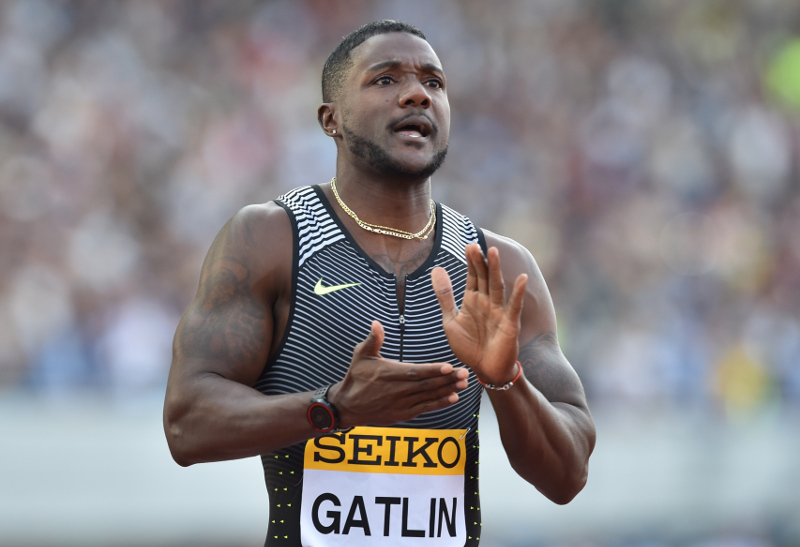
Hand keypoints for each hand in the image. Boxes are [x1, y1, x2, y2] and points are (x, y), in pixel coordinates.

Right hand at [328, 320, 468, 427]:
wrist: (348, 405)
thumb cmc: (356, 377)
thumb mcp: (361, 355)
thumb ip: (373, 340)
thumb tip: (376, 323)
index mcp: (389, 373)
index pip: (416, 372)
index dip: (433, 370)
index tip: (449, 366)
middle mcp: (397, 390)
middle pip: (427, 384)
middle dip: (448, 379)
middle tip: (464, 373)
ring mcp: (401, 404)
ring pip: (429, 396)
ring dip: (448, 390)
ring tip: (463, 384)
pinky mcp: (404, 414)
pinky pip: (425, 408)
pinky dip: (440, 404)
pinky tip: (453, 398)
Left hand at [431, 243, 526, 384]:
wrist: (484, 370)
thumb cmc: (468, 346)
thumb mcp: (450, 320)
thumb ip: (444, 295)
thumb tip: (437, 269)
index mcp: (473, 300)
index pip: (473, 276)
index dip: (471, 262)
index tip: (468, 245)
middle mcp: (487, 302)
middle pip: (484, 278)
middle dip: (479, 262)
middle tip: (474, 244)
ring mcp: (499, 312)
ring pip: (497, 287)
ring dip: (495, 270)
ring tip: (493, 252)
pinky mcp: (509, 324)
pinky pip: (514, 306)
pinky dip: (518, 293)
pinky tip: (522, 279)